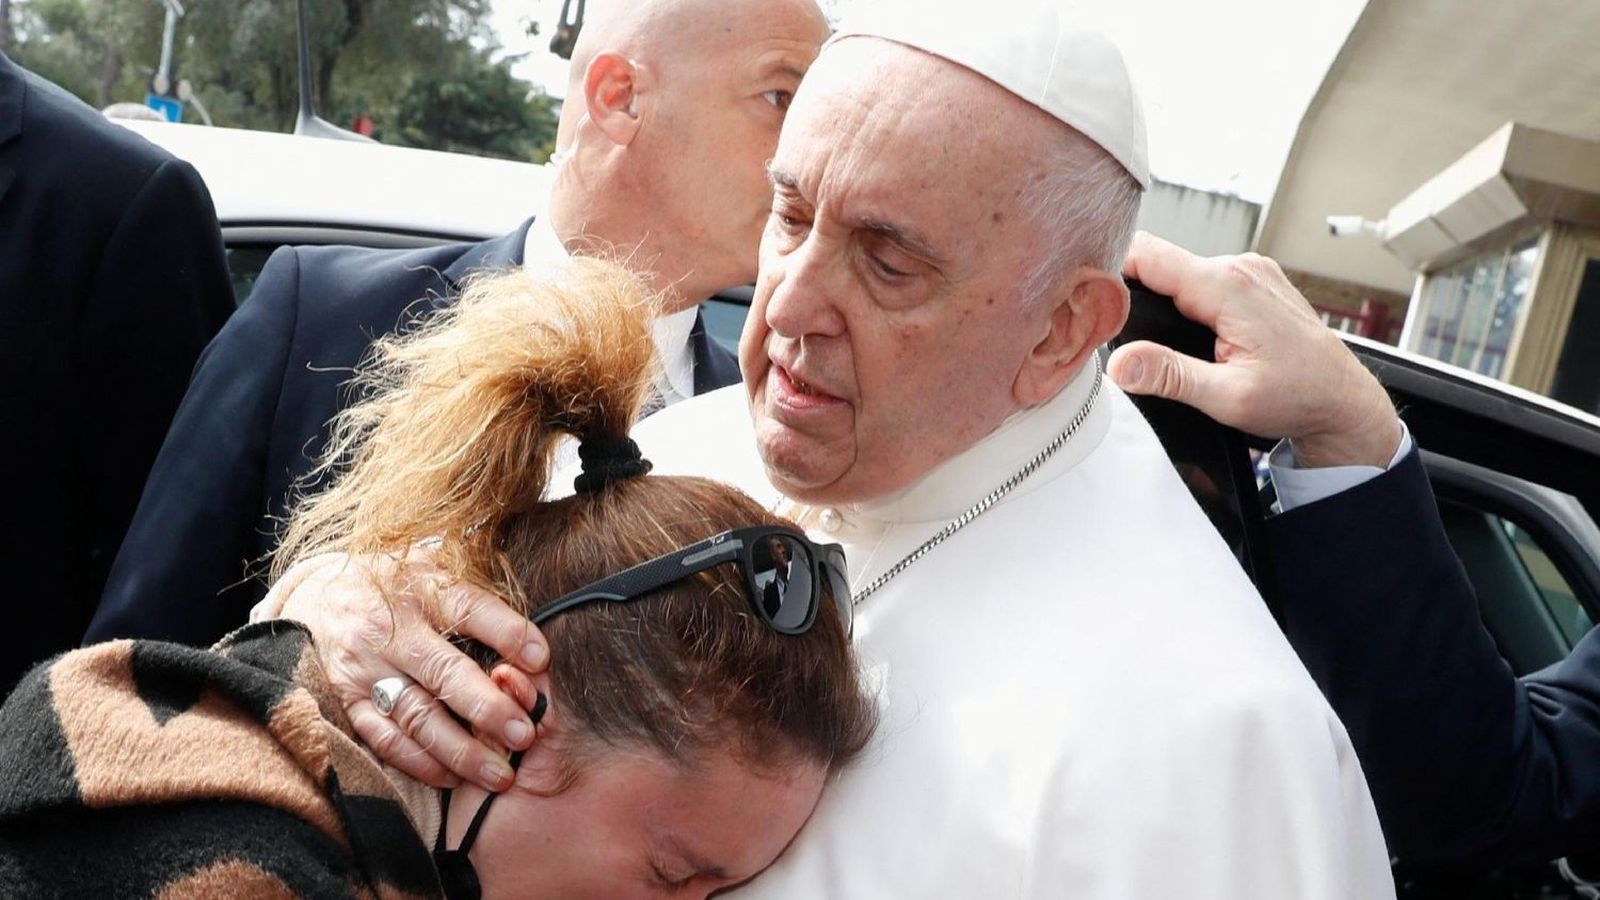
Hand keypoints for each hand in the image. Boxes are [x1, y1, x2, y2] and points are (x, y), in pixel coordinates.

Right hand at [262, 549, 548, 791]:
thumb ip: (478, 602)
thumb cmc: (398, 587)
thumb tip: (535, 645)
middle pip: (443, 671)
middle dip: (488, 707)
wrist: (317, 596)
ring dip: (460, 749)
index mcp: (421, 588)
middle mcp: (391, 630)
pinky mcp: (349, 701)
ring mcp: (366, 669)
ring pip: (416, 715)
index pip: (469, 609)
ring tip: (498, 772)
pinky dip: (420, 762)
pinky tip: (452, 777)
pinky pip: (385, 739)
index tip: (541, 659)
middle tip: (525, 734)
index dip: (508, 633)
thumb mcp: (434, 571)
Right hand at [1107, 232, 1402, 468]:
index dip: (1108, 268)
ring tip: (1144, 334)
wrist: (1345, 403)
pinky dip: (1183, 298)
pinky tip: (1180, 329)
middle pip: (1160, 261)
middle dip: (1130, 288)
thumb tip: (1120, 363)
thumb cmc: (1299, 398)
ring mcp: (1249, 271)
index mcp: (1229, 287)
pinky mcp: (1253, 281)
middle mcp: (1239, 268)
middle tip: (1106, 325)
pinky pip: (1202, 277)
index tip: (1083, 294)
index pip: (1147, 254)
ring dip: (1158, 296)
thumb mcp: (1228, 398)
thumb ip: (1170, 375)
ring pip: (1180, 269)